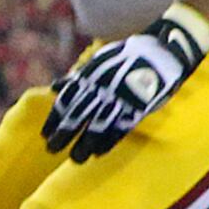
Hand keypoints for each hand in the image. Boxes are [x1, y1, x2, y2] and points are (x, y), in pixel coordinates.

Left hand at [41, 8, 208, 161]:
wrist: (163, 50)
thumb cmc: (129, 56)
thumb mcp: (100, 60)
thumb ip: (79, 76)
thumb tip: (55, 87)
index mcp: (91, 76)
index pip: (66, 101)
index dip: (54, 119)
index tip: (45, 134)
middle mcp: (101, 88)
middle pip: (77, 116)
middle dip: (63, 135)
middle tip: (52, 149)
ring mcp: (120, 98)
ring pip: (97, 126)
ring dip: (84, 144)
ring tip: (76, 159)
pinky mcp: (138, 107)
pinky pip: (120, 128)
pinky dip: (108, 142)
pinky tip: (99, 153)